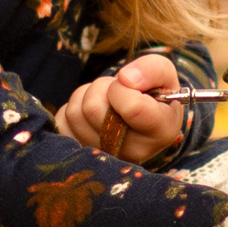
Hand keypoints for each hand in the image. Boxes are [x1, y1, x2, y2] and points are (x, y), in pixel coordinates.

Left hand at [57, 52, 187, 164]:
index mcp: (161, 132)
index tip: (128, 85)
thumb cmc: (154, 94)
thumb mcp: (165, 74)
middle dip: (101, 89)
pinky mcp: (81, 156)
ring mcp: (105, 157)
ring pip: (75, 114)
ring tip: (106, 102)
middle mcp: (134, 152)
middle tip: (116, 92)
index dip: (121, 88)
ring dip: (87, 96)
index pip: (131, 108)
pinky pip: (62, 122)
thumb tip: (125, 78)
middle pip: (93, 109)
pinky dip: (73, 108)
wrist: (142, 116)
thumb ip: (153, 69)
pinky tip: (91, 114)